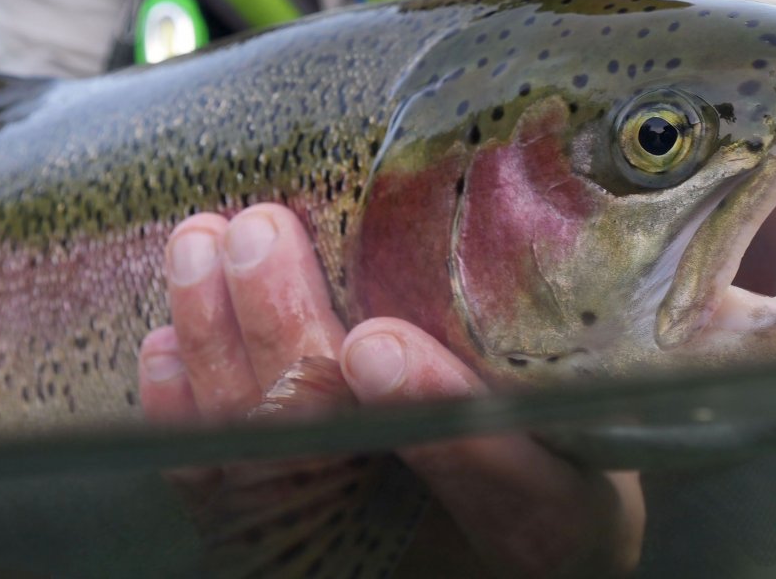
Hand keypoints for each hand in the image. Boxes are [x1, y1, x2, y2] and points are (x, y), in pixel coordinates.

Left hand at [139, 205, 644, 577]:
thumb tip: (612, 245)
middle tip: (254, 229)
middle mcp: (456, 556)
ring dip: (216, 351)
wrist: (500, 552)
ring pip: (263, 471)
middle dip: (285, 346)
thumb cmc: (580, 451)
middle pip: (353, 468)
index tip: (380, 349)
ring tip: (197, 244)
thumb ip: (609, 368)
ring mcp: (355, 555)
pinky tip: (161, 348)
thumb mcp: (615, 421)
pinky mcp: (286, 551)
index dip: (441, 424)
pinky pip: (215, 498)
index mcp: (559, 533)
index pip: (516, 497)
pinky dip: (177, 419)